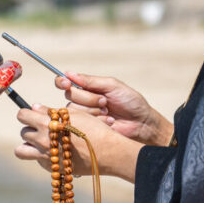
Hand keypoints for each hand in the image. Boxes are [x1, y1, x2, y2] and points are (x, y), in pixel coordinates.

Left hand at [15, 104, 142, 183]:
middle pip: (23, 131)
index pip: (23, 115)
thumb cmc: (93, 129)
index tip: (33, 115)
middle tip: (42, 129)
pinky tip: (55, 152)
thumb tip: (35, 107)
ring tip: (40, 142)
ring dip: (28, 144)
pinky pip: (36, 160)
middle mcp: (43, 140)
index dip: (28, 114)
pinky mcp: (52, 167)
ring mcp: (46, 156)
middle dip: (31, 128)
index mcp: (47, 123)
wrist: (107, 152)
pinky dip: (41, 156)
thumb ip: (52, 111)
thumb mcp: (74, 114)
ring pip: (21, 150)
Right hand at [56, 72, 173, 147]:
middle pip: (69, 96)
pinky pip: (82, 123)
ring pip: (74, 110)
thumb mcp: (112, 86)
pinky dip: (98, 121)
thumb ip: (91, 81)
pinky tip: (109, 122)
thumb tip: (69, 73)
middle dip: (88, 98)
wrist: (141, 123)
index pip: (65, 83)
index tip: (67, 83)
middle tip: (105, 101)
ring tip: (108, 112)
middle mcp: (82, 101)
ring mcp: (84, 116)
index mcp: (87, 88)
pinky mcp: (87, 129)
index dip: (62, 82)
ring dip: (94, 110)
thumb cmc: (130, 102)